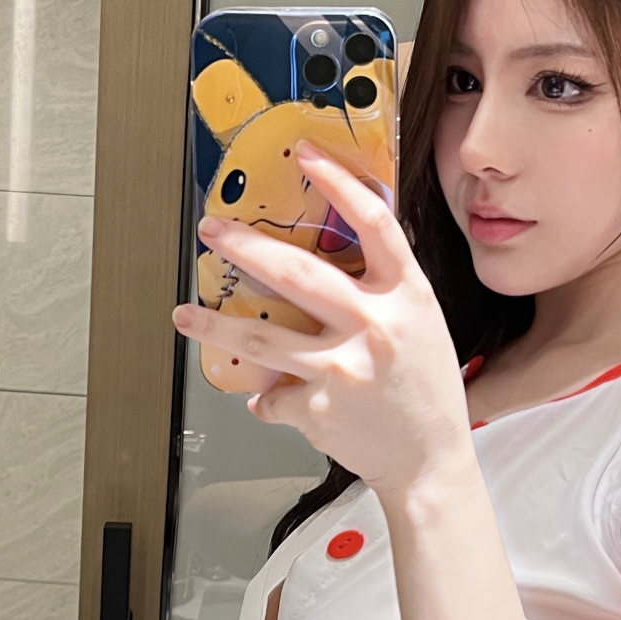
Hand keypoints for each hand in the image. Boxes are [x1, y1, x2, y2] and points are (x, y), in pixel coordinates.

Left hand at [172, 144, 473, 498]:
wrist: (431, 463)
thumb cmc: (426, 395)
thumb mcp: (422, 327)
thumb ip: (382, 292)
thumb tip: (331, 259)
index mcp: (406, 297)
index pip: (373, 224)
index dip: (338, 183)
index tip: (306, 156)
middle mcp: (374, 327)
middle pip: (295, 272)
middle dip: (243, 247)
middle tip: (212, 232)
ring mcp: (342, 368)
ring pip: (261, 336)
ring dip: (216, 323)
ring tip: (189, 314)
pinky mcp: (317, 408)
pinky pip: (273, 394)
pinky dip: (268, 397)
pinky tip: (270, 399)